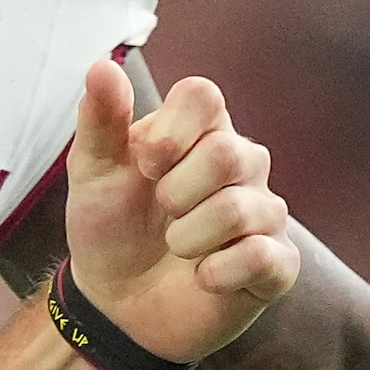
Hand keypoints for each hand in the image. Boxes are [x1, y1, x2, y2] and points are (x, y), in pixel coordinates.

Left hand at [62, 61, 297, 367]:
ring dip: (189, 236)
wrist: (116, 304)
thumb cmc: (109, 227)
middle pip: (228, 152)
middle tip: (160, 212)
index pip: (204, 95)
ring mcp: (264, 214)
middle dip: (175, 191)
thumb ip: (100, 120)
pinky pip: (262, 257)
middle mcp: (242, 165)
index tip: (143, 164)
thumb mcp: (92, 174)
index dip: (170, 131)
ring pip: (243, 208)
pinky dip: (216, 272)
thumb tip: (102, 66)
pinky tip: (202, 277)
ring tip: (176, 247)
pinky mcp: (277, 264)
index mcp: (199, 133)